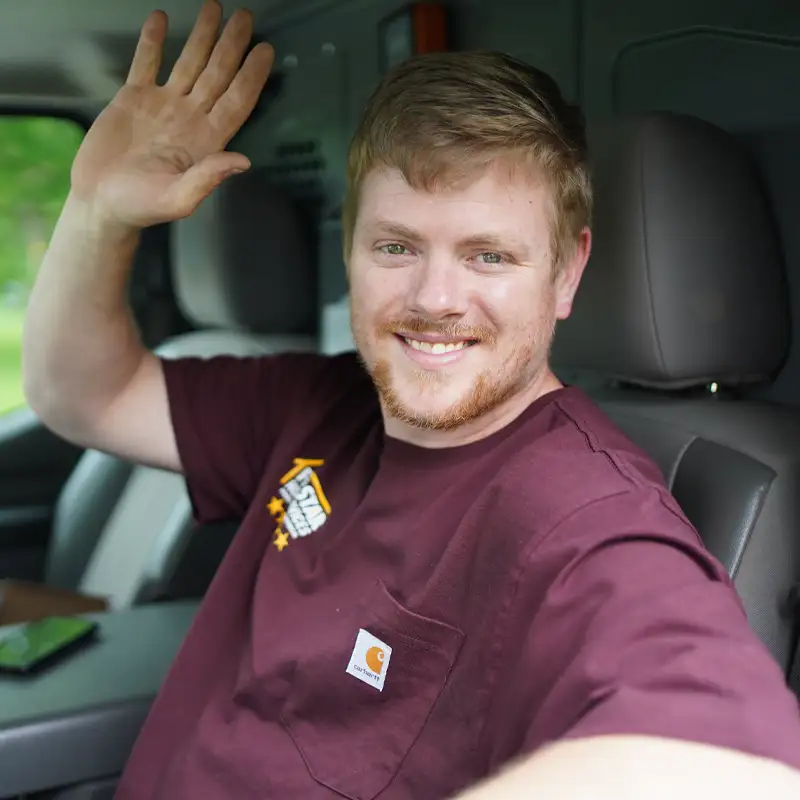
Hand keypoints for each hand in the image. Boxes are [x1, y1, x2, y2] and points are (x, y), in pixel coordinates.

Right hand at [70, 0, 273, 228]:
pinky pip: (146, 63)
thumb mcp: (178, 200)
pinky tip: (162, 18)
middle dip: (232, 46)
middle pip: (218, 75)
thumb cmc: (140, 207)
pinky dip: (152, 42)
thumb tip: (243, 161)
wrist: (100, 202)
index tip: (266, 51)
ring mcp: (163, 106)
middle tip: (246, 17)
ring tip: (214, 8)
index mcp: (206, 141)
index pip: (236, 102)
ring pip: (189, 63)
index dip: (252, 77)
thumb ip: (209, 178)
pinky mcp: (133, 99)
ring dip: (202, 37)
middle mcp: (190, 118)